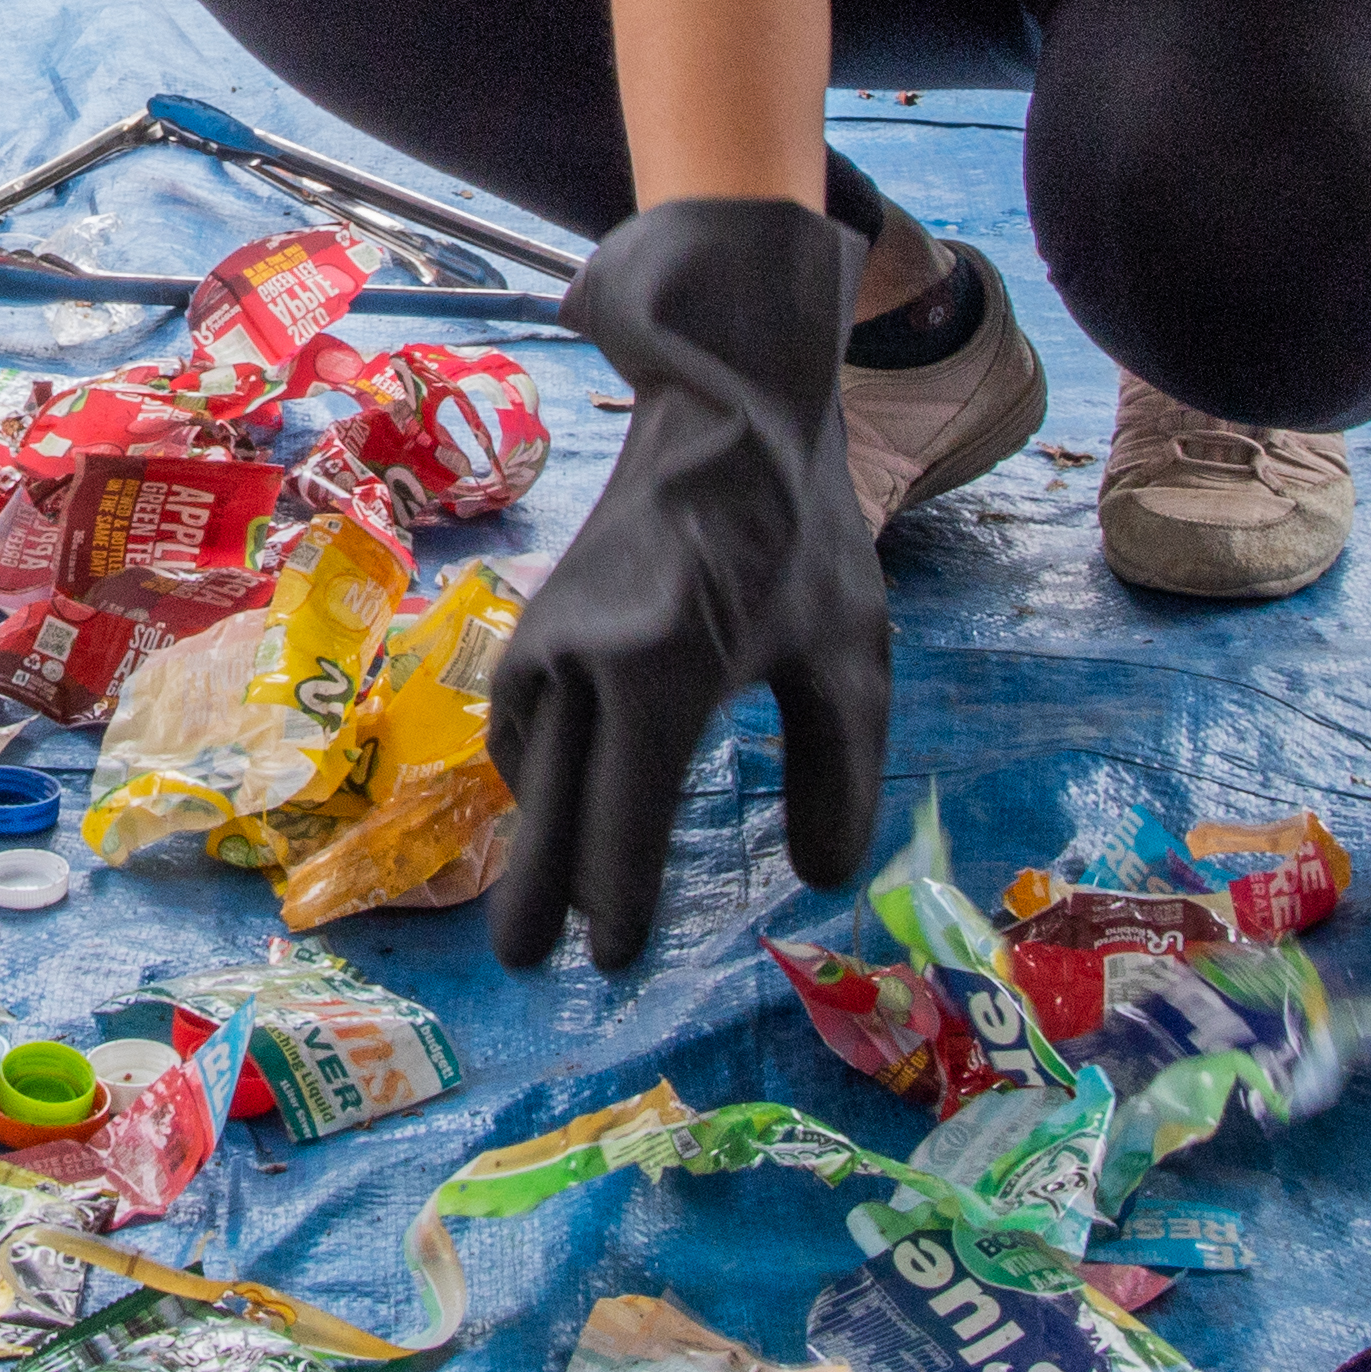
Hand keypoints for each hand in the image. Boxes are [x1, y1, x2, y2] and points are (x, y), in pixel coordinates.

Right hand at [486, 198, 893, 978]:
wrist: (725, 408)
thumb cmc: (799, 533)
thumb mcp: (848, 657)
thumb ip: (838, 774)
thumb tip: (819, 882)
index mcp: (660, 676)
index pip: (626, 818)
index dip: (619, 897)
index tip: (614, 960)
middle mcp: (587, 661)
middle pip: (557, 805)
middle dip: (541, 888)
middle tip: (523, 963)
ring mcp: (552, 633)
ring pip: (532, 756)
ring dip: (535, 825)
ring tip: (538, 894)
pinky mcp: (545, 613)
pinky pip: (524, 712)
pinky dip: (533, 764)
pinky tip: (551, 791)